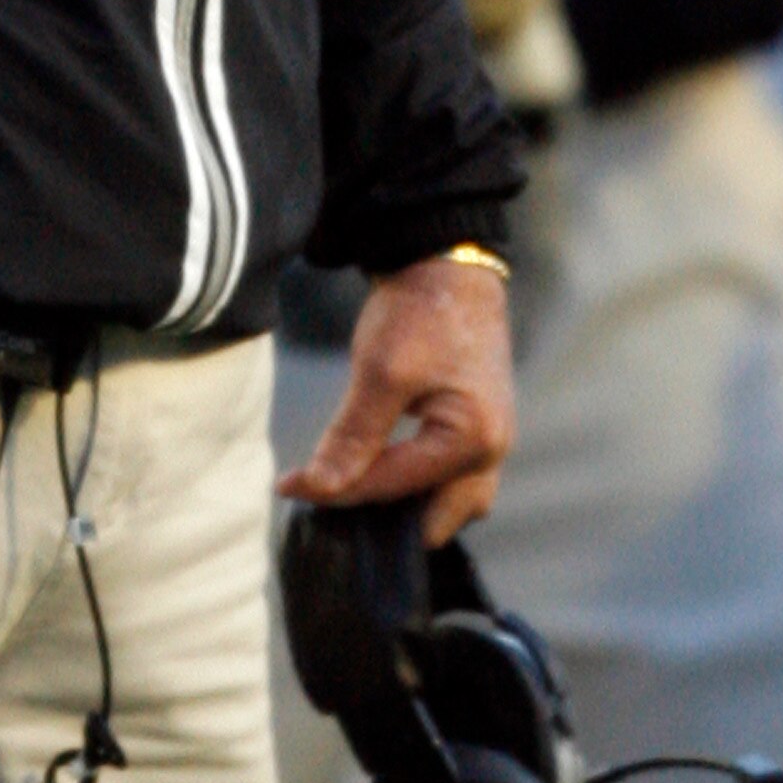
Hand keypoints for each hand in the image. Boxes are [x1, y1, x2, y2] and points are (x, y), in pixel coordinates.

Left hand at [278, 255, 514, 545]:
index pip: (394, 487)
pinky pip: (451, 477)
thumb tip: (318, 488)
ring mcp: (492, 440)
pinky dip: (416, 482)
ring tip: (351, 491)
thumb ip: (353, 436)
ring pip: (449, 502)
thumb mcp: (380, 372)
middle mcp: (494, 450)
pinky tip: (378, 470)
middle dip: (387, 520)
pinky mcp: (478, 426)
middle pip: (438, 517)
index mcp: (475, 440)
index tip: (288, 486)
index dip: (337, 489)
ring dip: (405, 504)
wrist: (446, 263)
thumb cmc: (420, 310)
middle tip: (329, 504)